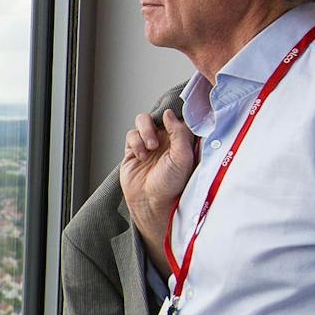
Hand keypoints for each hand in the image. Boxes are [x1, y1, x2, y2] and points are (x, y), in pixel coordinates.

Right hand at [119, 109, 196, 268]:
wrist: (151, 202)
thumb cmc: (171, 185)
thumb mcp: (183, 157)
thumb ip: (179, 132)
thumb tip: (169, 113)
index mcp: (180, 139)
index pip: (176, 116)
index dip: (173, 113)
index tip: (172, 115)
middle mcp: (164, 139)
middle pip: (157, 115)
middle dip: (154, 123)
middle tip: (157, 139)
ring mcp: (148, 143)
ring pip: (142, 121)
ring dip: (144, 132)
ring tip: (150, 148)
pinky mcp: (132, 150)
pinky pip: (131, 135)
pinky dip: (136, 143)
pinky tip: (141, 155)